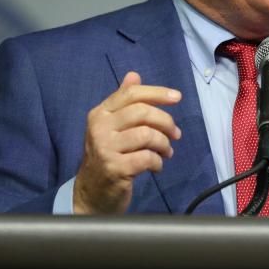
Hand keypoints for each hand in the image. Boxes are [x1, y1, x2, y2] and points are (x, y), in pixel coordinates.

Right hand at [73, 71, 181, 213]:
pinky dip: (158, 162)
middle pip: (142, 112)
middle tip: (176, 133)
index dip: (157, 93)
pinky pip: (147, 158)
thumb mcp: (111, 127)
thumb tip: (134, 75)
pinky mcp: (114, 169)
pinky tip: (156, 166)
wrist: (91, 193)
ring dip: (164, 143)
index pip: (131, 94)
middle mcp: (99, 128)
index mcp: (99, 114)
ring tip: (166, 151)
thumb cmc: (107, 156)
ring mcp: (105, 149)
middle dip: (166, 121)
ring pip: (147, 135)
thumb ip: (123, 102)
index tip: (177, 97)